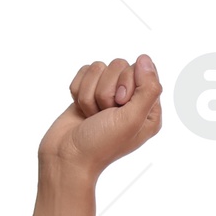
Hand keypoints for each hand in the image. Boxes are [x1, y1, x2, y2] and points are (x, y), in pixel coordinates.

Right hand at [39, 54, 162, 179]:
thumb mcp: (132, 119)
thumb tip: (145, 59)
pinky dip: (78, 90)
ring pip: (99, 68)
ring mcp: (109, 95)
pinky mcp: (89, 91)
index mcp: (149, 108)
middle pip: (119, 65)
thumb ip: (147, 89)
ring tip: (91, 115)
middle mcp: (131, 100)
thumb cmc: (101, 144)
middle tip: (103, 114)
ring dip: (90, 93)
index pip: (142, 70)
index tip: (119, 105)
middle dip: (105, 90)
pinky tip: (81, 109)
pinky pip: (84, 71)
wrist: (66, 156)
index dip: (126, 84)